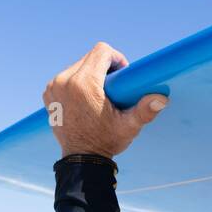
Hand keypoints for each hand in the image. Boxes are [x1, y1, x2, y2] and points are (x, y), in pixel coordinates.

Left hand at [43, 42, 168, 158]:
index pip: (101, 51)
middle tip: (114, 87)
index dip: (116, 58)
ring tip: (100, 93)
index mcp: (83, 84)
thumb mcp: (129, 126)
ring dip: (91, 73)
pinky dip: (77, 82)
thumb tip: (162, 98)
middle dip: (104, 67)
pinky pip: (66, 77)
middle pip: (89, 57)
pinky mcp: (49, 93)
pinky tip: (85, 97)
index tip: (122, 75)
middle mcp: (64, 81)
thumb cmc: (106, 142)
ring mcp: (53, 87)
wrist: (81, 160)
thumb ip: (145, 110)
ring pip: (78, 66)